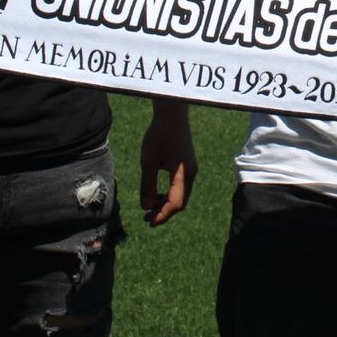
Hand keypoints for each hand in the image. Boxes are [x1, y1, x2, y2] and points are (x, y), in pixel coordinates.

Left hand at [139, 102, 196, 226]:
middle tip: (147, 217)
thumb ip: (148, 185)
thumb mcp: (148, 161)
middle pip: (180, 202)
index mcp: (183, 175)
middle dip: (164, 212)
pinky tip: (157, 193)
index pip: (175, 203)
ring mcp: (191, 170)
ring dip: (166, 203)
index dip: (162, 215)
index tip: (149, 222)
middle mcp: (191, 174)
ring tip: (149, 206)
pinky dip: (169, 194)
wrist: (172, 115)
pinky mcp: (188, 165)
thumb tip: (146, 206)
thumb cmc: (159, 135)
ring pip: (181, 195)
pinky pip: (181, 186)